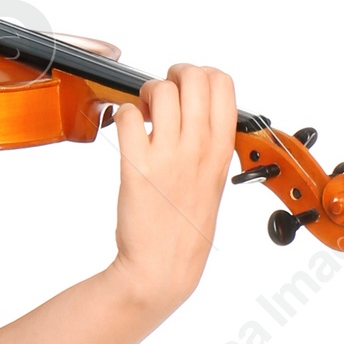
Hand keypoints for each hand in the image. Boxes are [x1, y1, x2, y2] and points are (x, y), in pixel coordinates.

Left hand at [110, 63, 236, 316]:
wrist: (162, 268)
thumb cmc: (185, 230)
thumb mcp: (213, 182)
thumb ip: (209, 144)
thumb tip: (193, 112)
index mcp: (222, 150)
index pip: (223, 83)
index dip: (200, 75)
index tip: (187, 87)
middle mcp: (199, 148)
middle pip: (193, 77)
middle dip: (172, 76)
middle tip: (160, 95)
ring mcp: (169, 156)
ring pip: (160, 91)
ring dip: (145, 94)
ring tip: (142, 116)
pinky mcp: (136, 167)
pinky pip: (126, 117)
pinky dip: (121, 116)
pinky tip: (125, 134)